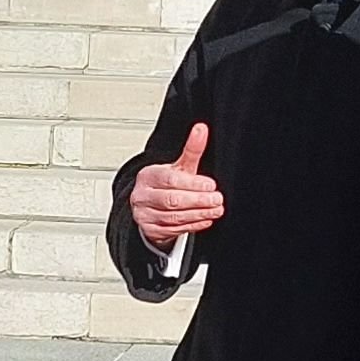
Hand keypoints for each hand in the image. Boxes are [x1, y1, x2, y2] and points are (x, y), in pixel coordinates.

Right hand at [129, 122, 224, 245]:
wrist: (149, 205)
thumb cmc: (165, 184)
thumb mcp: (179, 167)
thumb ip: (192, 150)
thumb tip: (201, 129)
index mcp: (148, 176)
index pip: (170, 179)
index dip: (192, 184)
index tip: (211, 185)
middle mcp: (142, 196)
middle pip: (172, 200)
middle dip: (198, 201)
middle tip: (217, 199)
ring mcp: (144, 215)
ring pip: (174, 217)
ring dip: (199, 214)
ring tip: (216, 210)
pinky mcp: (151, 231)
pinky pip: (174, 230)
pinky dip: (192, 225)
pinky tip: (205, 220)